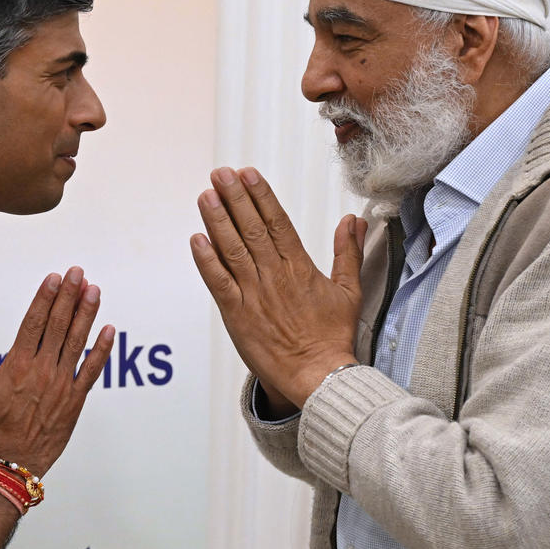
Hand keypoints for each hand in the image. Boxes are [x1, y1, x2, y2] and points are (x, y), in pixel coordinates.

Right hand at [0, 267, 113, 476]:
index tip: (55, 277)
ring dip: (86, 314)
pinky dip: (101, 350)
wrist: (7, 466)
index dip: (46, 297)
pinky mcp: (74, 401)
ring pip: (77, 342)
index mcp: (17, 365)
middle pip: (59, 324)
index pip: (34, 322)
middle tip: (78, 273)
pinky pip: (92, 371)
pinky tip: (110, 330)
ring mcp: (61, 385)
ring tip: (93, 290)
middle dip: (69, 296)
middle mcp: (42, 370)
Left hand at [190, 167, 366, 407]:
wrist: (319, 376)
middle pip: (252, 228)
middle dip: (235, 197)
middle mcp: (275, 275)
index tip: (248, 174)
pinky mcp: (238, 315)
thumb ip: (348, 251)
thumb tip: (353, 221)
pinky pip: (219, 283)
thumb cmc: (332, 337)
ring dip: (217, 220)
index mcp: (300, 267)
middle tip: (221, 173)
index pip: (277, 222)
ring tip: (206, 195)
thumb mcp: (349, 289)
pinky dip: (207, 261)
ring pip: (233, 249)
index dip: (261, 195)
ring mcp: (255, 294)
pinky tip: (196, 239)